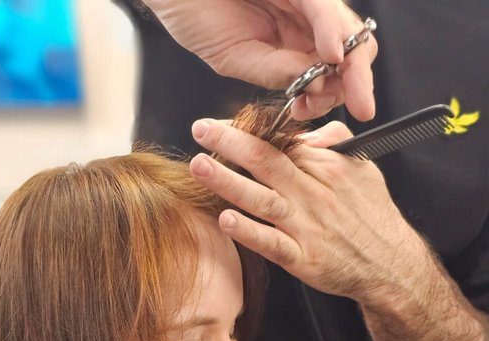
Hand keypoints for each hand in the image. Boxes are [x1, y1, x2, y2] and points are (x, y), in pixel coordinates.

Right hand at [144, 0, 376, 119]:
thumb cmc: (195, 15)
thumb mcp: (237, 59)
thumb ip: (275, 73)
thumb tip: (312, 90)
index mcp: (291, 41)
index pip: (331, 68)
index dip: (342, 91)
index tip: (348, 114)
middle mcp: (303, 20)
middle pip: (350, 50)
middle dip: (358, 81)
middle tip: (359, 107)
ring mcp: (302, 0)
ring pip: (344, 30)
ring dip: (351, 64)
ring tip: (346, 89)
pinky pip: (322, 8)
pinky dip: (330, 32)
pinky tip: (331, 56)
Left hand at [189, 118, 424, 305]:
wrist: (391, 265)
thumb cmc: (373, 217)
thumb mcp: (363, 168)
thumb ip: (334, 143)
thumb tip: (308, 130)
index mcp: (327, 167)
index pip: (281, 142)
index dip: (248, 131)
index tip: (220, 124)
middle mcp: (314, 194)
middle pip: (268, 162)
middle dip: (230, 143)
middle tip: (200, 129)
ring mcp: (306, 227)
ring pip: (263, 199)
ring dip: (228, 182)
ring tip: (200, 166)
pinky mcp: (302, 258)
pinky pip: (272, 243)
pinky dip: (249, 232)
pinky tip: (226, 220)